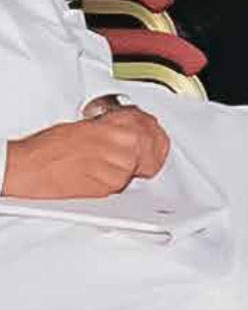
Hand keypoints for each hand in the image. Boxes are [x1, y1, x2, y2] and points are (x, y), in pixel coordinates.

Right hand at [2, 107, 170, 198]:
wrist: (30, 167)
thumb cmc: (48, 148)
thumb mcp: (88, 125)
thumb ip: (113, 128)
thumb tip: (125, 134)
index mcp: (120, 124)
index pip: (151, 128)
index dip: (151, 133)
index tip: (149, 135)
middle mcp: (126, 144)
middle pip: (154, 149)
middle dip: (145, 151)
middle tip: (131, 153)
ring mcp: (122, 166)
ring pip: (138, 168)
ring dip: (127, 167)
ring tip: (103, 163)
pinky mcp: (113, 186)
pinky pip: (122, 183)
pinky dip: (113, 180)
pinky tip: (97, 174)